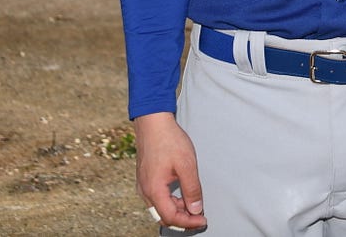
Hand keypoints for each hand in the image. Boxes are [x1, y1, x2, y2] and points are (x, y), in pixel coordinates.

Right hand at [133, 112, 205, 230]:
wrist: (153, 122)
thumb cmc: (168, 140)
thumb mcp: (186, 165)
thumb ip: (192, 189)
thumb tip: (196, 209)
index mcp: (154, 190)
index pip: (171, 217)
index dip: (188, 222)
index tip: (203, 219)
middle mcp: (145, 191)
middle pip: (163, 216)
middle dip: (182, 220)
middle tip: (199, 217)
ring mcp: (143, 185)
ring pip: (160, 208)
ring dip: (177, 210)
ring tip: (193, 204)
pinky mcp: (145, 178)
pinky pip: (157, 198)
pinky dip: (170, 201)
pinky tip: (182, 194)